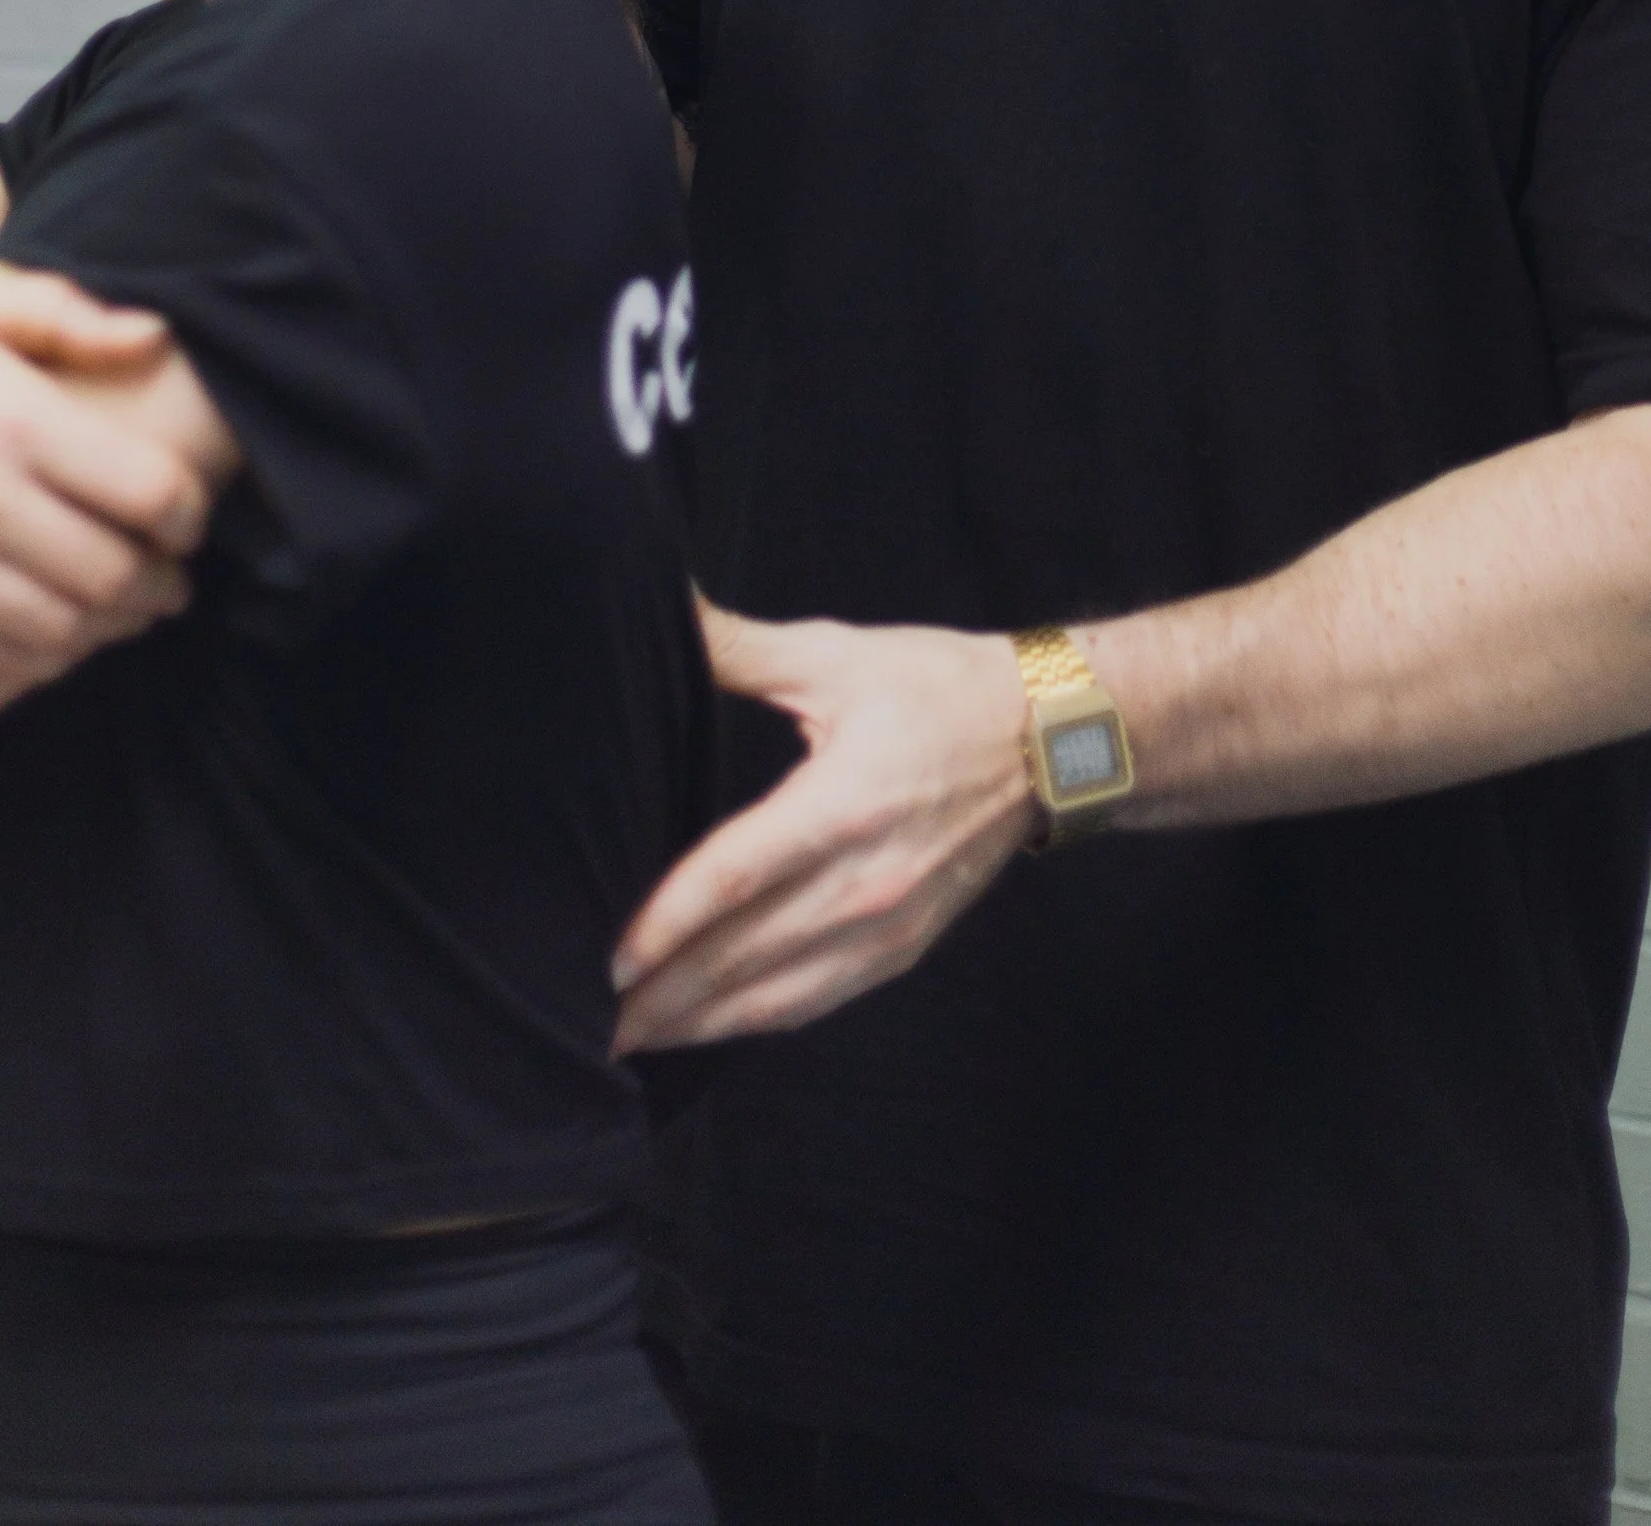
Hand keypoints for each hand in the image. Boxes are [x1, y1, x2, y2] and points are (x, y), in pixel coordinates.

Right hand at [0, 275, 212, 670]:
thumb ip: (65, 314)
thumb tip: (153, 336)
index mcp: (10, 417)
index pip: (148, 491)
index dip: (190, 514)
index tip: (187, 517)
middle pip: (116, 572)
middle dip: (163, 582)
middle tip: (172, 576)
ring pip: (67, 628)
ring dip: (115, 625)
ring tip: (129, 606)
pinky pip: (4, 657)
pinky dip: (51, 651)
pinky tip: (64, 626)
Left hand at [611, 603, 1035, 1050]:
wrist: (1056, 740)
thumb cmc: (940, 687)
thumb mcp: (837, 655)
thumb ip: (739, 649)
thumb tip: (662, 610)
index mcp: (840, 804)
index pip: (731, 881)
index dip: (665, 926)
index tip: (610, 959)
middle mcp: (863, 880)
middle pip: (743, 956)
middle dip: (665, 996)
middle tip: (595, 1023)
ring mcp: (888, 924)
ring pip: (779, 996)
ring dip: (704, 1023)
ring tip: (638, 1039)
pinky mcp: (906, 945)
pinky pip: (822, 999)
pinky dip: (763, 1019)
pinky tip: (719, 1026)